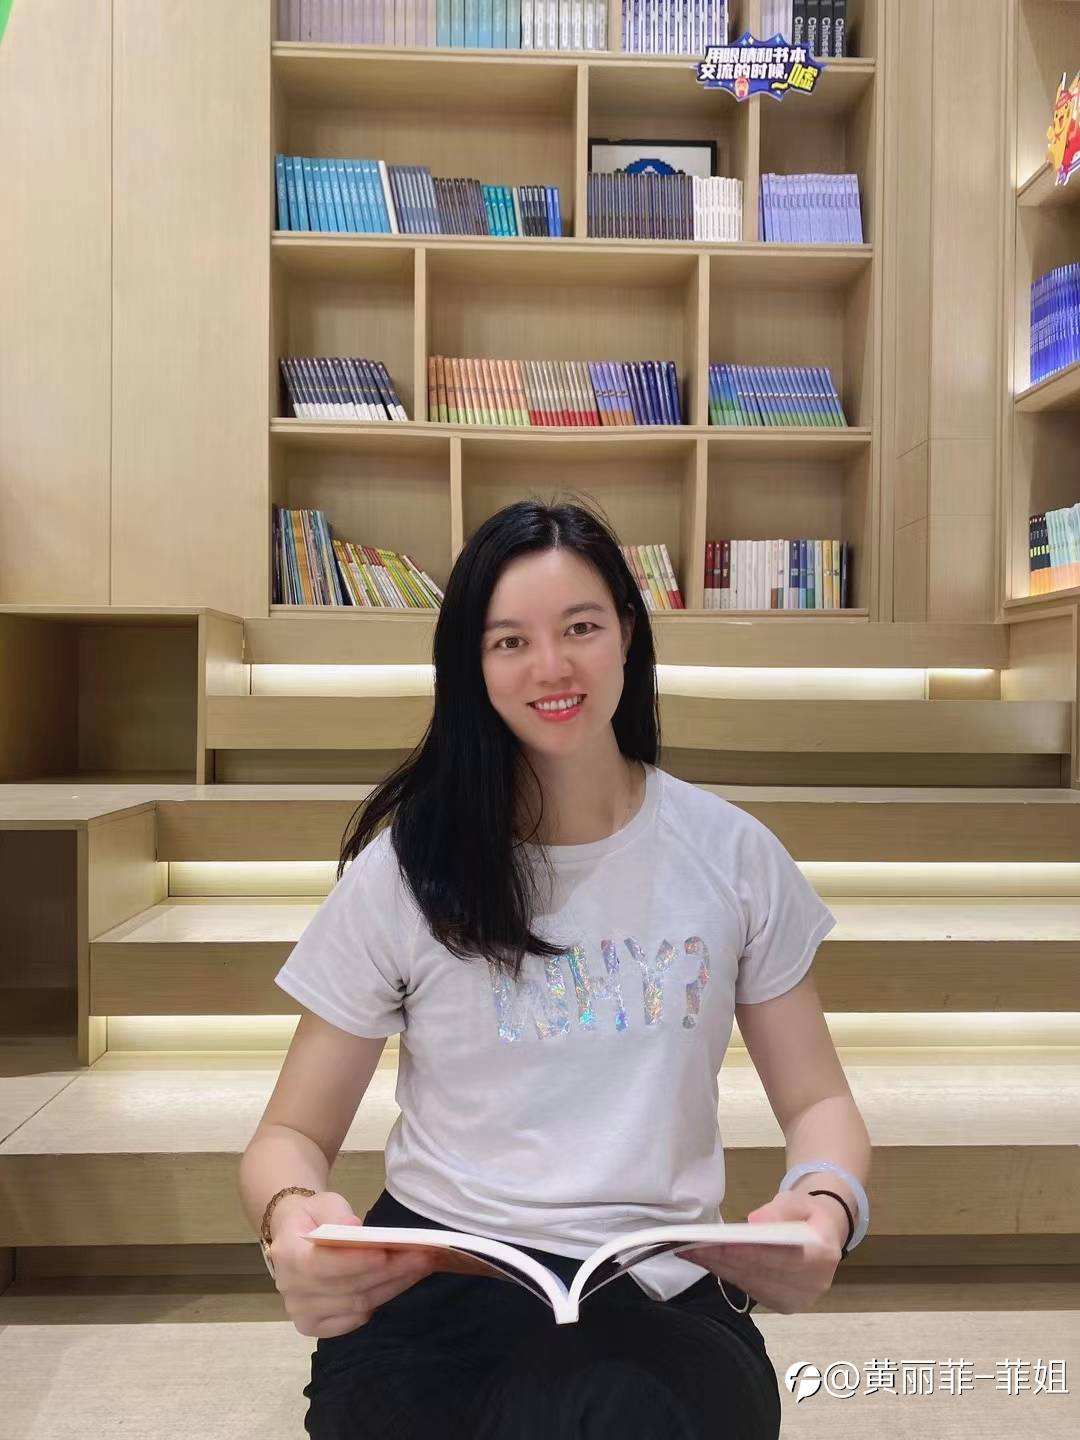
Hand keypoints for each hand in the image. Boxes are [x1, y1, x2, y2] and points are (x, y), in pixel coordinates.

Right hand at [268, 1190, 434, 1339]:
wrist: (296, 1239)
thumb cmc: (313, 1217)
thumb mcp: (322, 1203)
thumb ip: (336, 1214)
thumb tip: (353, 1227)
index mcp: (287, 1256)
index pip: (321, 1265)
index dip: (354, 1262)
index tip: (385, 1253)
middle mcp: (291, 1291)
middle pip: (348, 1288)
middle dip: (389, 1271)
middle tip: (423, 1256)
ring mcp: (302, 1314)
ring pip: (358, 1305)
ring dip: (393, 1286)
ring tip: (421, 1267)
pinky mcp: (317, 1327)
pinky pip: (356, 1319)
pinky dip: (381, 1301)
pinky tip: (401, 1282)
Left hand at [679, 1190, 843, 1314]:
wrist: (823, 1238)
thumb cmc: (807, 1216)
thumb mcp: (799, 1200)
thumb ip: (781, 1209)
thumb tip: (755, 1222)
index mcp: (821, 1257)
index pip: (779, 1258)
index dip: (748, 1253)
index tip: (720, 1244)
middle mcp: (811, 1286)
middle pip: (760, 1273)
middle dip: (723, 1259)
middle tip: (691, 1246)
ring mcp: (797, 1300)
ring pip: (751, 1284)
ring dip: (719, 1268)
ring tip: (691, 1253)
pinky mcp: (782, 1306)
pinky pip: (750, 1290)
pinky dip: (726, 1275)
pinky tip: (707, 1262)